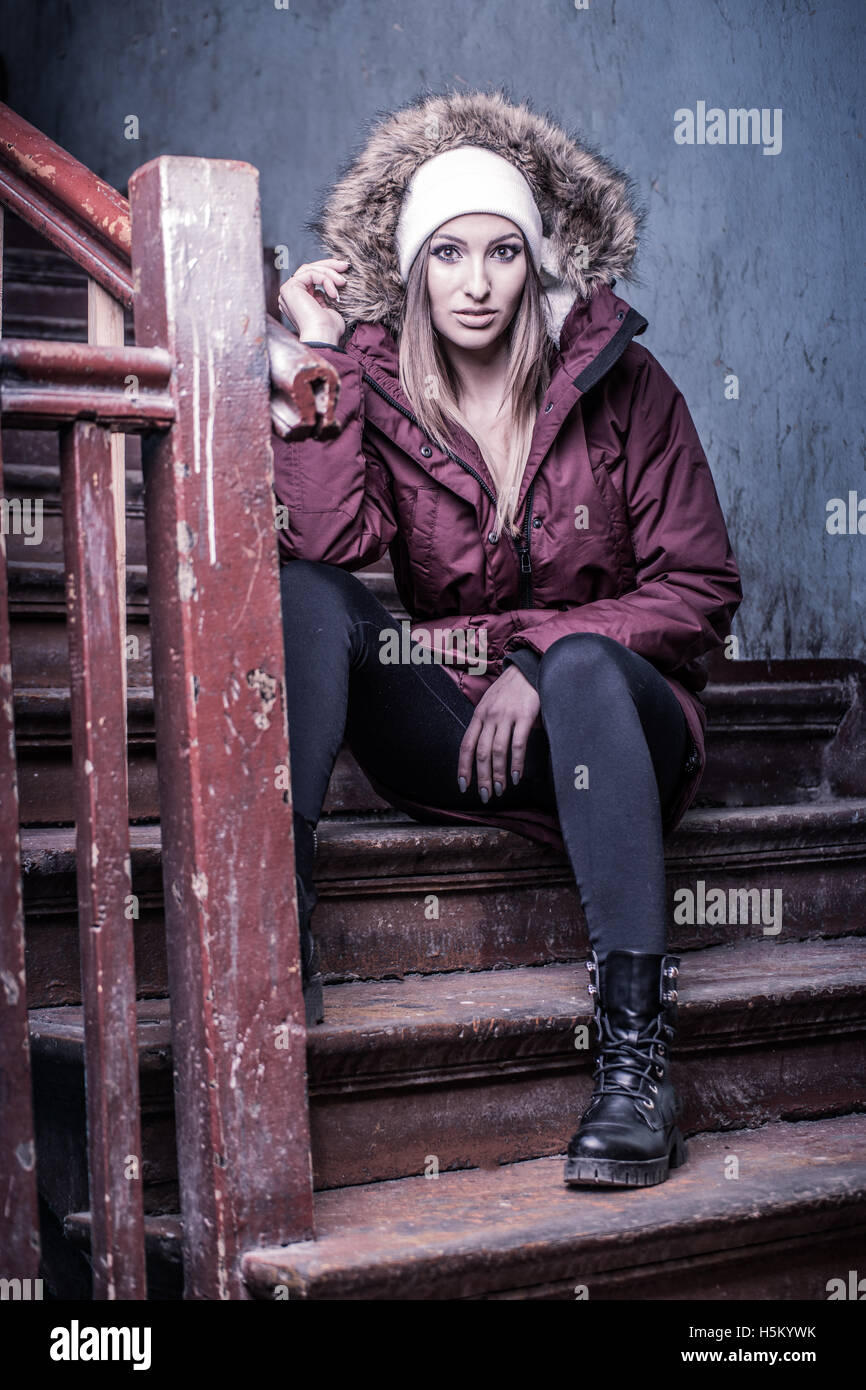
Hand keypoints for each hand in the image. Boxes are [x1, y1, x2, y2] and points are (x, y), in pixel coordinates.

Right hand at [278, 257, 348, 342]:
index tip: (344, 270)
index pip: (311, 277)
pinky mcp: (290, 288)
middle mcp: (290, 295)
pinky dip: (325, 280)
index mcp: (298, 300)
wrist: (323, 337)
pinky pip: (311, 274)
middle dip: (329, 266)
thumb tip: (333, 283)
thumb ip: (326, 295)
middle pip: (309, 269)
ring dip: (330, 273)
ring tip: (343, 282)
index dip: (327, 271)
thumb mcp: (329, 308)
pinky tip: (334, 294)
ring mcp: (288, 291)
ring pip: (310, 269)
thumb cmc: (329, 330)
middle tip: (345, 265)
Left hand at [458, 664, 540, 801]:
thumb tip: (485, 754)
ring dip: (498, 774)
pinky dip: (516, 763)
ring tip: (500, 789)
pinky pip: (518, 745)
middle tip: (486, 795)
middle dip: (482, 777)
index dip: (463, 768)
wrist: (528, 669)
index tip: (464, 786)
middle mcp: (489, 716)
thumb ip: (486, 726)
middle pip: (480, 752)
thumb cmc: (510, 690)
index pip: (466, 745)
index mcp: (478, 715)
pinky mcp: (524, 716)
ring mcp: (506, 716)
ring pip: (498, 751)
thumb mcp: (490, 705)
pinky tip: (516, 776)